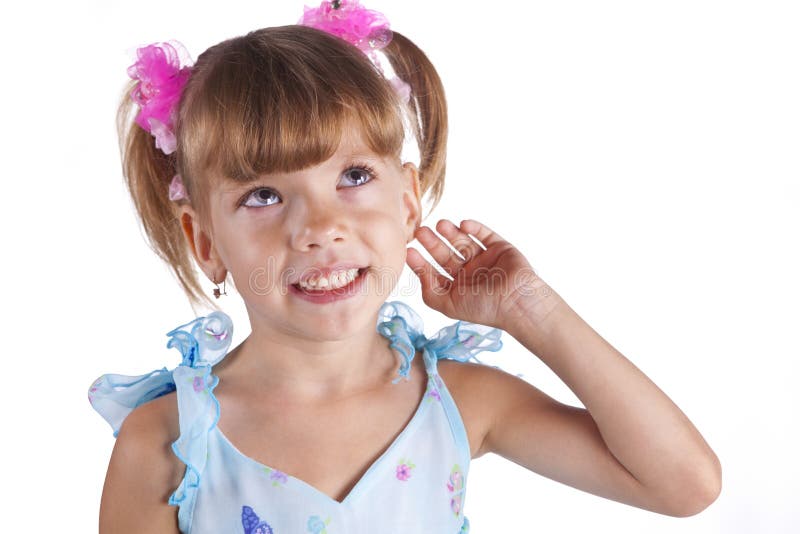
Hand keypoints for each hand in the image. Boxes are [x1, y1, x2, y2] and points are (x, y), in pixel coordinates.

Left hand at [406, 218, 556, 329]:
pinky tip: (463, 224)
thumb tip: (419, 273)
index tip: (410, 250)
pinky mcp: (500, 249)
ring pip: (463, 242)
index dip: (421, 262)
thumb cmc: (482, 308)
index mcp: (457, 288)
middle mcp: (469, 273)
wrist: (516, 302)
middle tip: (421, 231)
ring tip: (441, 224)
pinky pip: (485, 235)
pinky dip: (475, 228)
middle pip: (446, 254)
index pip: (434, 272)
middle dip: (433, 243)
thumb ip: (429, 292)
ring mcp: (484, 260)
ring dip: (451, 233)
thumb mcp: (448, 304)